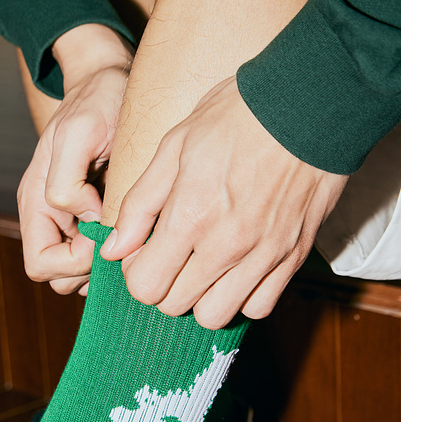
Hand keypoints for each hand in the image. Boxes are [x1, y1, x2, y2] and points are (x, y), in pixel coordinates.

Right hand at [17, 25, 133, 294]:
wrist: (111, 82)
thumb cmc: (97, 101)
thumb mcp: (80, 130)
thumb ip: (68, 181)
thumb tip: (86, 219)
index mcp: (37, 202)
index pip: (41, 265)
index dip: (73, 262)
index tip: (103, 235)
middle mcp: (50, 218)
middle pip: (60, 278)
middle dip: (90, 268)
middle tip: (121, 237)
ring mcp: (71, 222)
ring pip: (81, 275)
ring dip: (105, 264)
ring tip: (129, 230)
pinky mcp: (93, 220)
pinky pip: (99, 258)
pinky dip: (116, 253)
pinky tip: (135, 227)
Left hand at [101, 75, 347, 327]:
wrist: (309, 104)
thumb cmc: (236, 117)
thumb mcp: (173, 147)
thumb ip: (139, 204)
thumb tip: (113, 249)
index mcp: (190, 216)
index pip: (145, 287)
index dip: (137, 273)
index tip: (145, 251)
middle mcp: (226, 245)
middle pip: (175, 306)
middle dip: (165, 285)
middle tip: (173, 255)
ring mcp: (263, 255)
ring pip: (215, 317)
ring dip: (201, 298)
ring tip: (204, 266)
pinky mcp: (293, 258)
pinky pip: (258, 306)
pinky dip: (243, 297)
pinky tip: (236, 269)